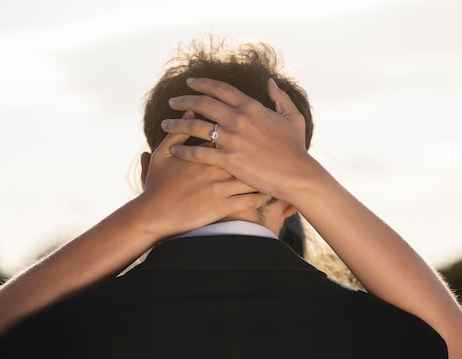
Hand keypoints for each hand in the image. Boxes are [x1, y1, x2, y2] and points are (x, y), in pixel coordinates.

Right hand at [139, 110, 270, 237]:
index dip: (245, 132)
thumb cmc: (158, 185)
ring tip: (279, 172)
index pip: (230, 135)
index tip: (257, 131)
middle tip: (276, 148)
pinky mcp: (224, 205)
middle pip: (246, 152)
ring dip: (267, 175)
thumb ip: (178, 132)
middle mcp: (216, 166)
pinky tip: (271, 195)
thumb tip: (188, 112)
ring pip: (253, 176)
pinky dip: (263, 196)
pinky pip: (250, 200)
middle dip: (262, 150)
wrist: (154, 214)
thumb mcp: (163, 154)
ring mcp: (221, 186)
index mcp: (204, 151)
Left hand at [161, 78, 311, 202]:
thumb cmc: (296, 148)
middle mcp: (238, 119)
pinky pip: (199, 152)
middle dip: (183, 101)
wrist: (297, 174)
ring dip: (177, 124)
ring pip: (196, 126)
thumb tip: (269, 81)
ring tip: (164, 124)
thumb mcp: (292, 117)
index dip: (202, 83)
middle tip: (171, 102)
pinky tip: (174, 149)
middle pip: (202, 103)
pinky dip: (183, 149)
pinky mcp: (228, 159)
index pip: (220, 89)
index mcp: (251, 106)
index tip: (189, 82)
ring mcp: (232, 139)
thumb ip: (279, 97)